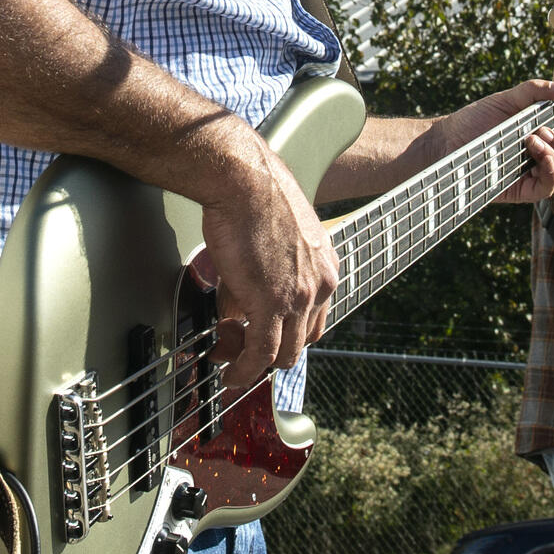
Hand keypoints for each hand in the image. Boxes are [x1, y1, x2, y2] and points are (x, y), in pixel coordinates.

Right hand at [192, 128, 339, 398]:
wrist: (244, 179)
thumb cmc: (252, 195)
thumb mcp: (274, 238)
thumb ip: (267, 274)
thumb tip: (238, 305)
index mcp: (325, 267)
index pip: (314, 319)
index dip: (286, 334)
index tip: (259, 336)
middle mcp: (320, 285)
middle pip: (302, 342)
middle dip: (268, 352)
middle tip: (236, 349)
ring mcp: (299, 297)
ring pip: (283, 354)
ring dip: (253, 365)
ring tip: (228, 365)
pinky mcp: (273, 304)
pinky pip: (261, 353)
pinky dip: (245, 370)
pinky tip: (230, 374)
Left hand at [423, 79, 553, 203]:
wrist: (446, 140)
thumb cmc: (474, 120)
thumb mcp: (507, 100)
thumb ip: (536, 91)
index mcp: (540, 138)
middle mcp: (539, 159)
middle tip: (545, 130)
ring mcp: (530, 175)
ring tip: (535, 137)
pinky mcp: (520, 191)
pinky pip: (547, 187)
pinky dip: (549, 169)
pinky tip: (537, 152)